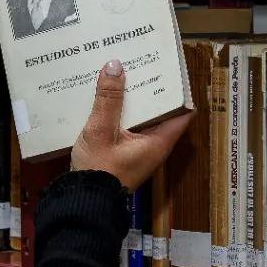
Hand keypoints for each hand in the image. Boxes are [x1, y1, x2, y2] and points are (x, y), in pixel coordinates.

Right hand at [72, 60, 193, 189]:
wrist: (83, 201)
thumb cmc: (98, 169)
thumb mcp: (101, 130)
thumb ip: (109, 98)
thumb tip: (115, 65)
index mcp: (159, 142)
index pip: (183, 112)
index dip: (179, 91)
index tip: (169, 70)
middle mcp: (154, 147)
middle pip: (161, 113)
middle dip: (152, 90)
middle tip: (143, 66)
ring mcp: (140, 152)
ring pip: (143, 120)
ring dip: (135, 102)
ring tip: (125, 76)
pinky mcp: (125, 155)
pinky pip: (129, 128)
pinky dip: (123, 114)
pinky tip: (108, 99)